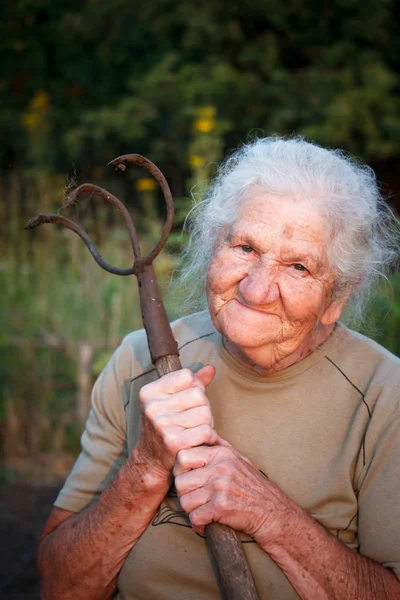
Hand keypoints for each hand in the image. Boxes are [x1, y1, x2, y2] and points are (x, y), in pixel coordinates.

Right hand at [136, 365, 216, 480]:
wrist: (151, 459)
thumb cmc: (166, 424)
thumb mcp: (171, 399)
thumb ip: (192, 382)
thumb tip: (211, 368)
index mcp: (149, 391)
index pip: (187, 376)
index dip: (195, 388)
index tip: (187, 402)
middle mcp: (152, 406)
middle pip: (199, 394)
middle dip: (203, 407)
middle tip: (194, 419)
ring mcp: (161, 424)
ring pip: (205, 413)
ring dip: (207, 423)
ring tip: (195, 429)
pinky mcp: (173, 442)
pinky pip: (206, 431)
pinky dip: (208, 437)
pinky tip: (198, 440)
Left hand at [174, 439, 293, 544]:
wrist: (273, 512)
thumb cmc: (253, 486)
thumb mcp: (238, 459)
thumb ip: (219, 447)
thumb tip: (204, 434)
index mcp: (221, 453)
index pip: (183, 456)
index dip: (180, 471)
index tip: (188, 481)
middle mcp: (220, 467)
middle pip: (180, 481)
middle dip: (184, 494)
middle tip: (194, 501)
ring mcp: (221, 486)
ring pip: (185, 501)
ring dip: (191, 511)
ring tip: (201, 512)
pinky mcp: (222, 506)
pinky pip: (195, 517)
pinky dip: (198, 525)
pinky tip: (206, 524)